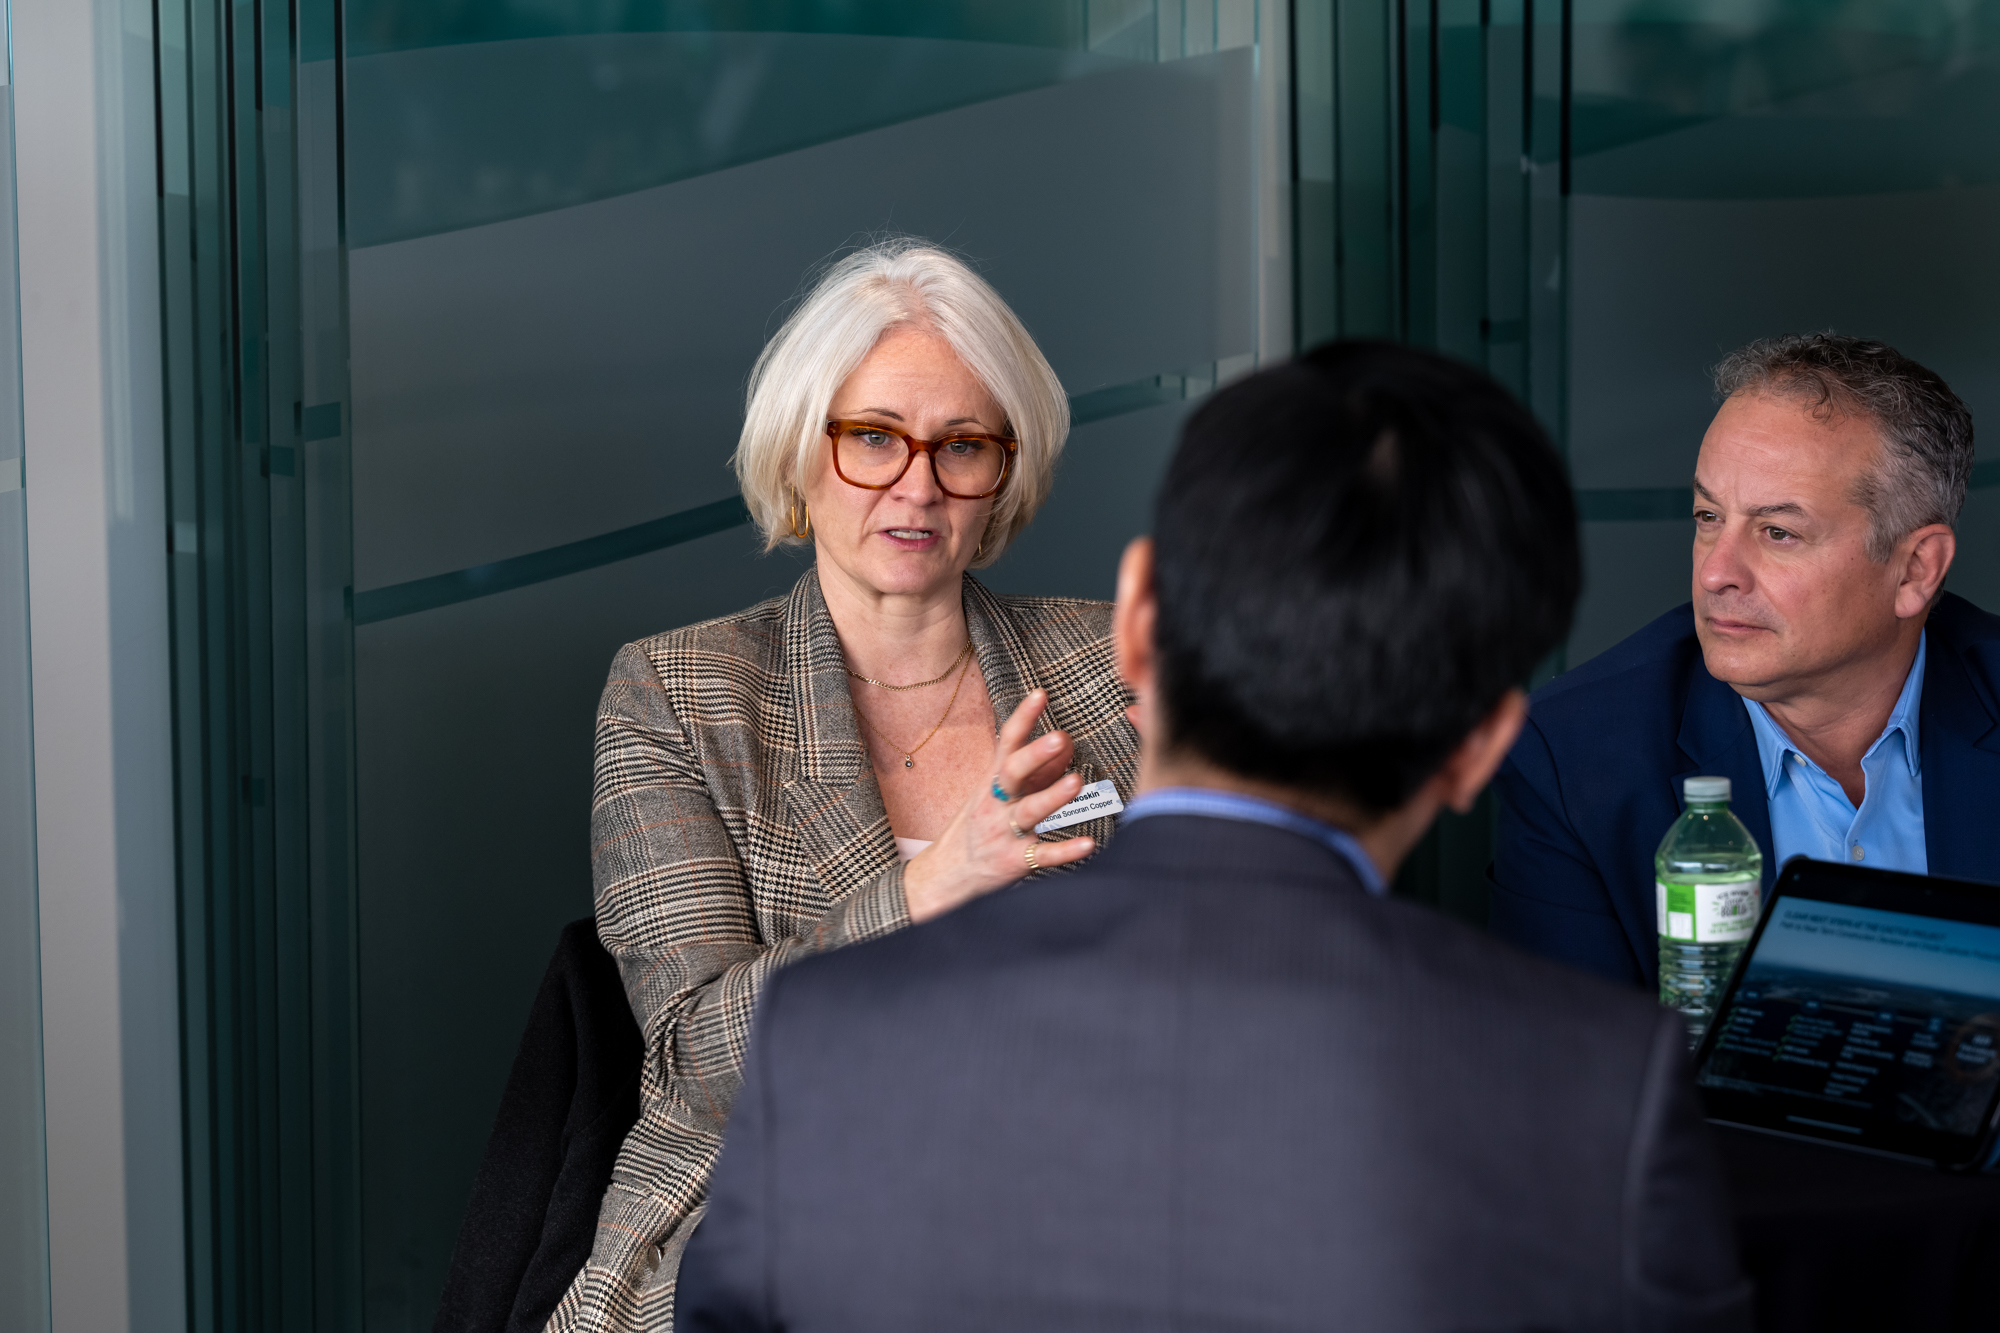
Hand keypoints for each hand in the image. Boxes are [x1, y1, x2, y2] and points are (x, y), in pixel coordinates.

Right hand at [902, 689, 1096, 922]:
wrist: (946, 876)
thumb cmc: (978, 828)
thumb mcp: (995, 795)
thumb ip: (1032, 772)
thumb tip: (1065, 744)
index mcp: (991, 783)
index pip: (1006, 743)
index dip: (1022, 718)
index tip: (1040, 694)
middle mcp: (995, 804)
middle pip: (1012, 773)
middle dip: (1034, 754)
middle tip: (1059, 737)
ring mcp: (1003, 833)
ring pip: (1029, 812)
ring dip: (1052, 796)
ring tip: (1076, 781)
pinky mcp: (1014, 862)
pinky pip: (1042, 856)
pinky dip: (1065, 851)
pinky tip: (1088, 844)